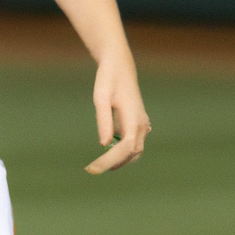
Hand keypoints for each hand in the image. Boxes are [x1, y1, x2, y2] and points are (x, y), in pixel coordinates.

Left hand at [85, 48, 149, 174]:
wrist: (119, 66)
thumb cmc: (108, 79)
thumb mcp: (101, 96)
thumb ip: (104, 120)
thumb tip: (104, 145)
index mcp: (134, 118)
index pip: (125, 148)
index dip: (110, 161)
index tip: (93, 169)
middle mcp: (142, 125)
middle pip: (131, 154)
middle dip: (113, 163)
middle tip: (92, 169)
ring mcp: (142, 125)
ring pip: (134, 152)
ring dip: (118, 159)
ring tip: (98, 164)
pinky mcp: (138, 124)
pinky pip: (132, 144)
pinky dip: (121, 152)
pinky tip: (107, 150)